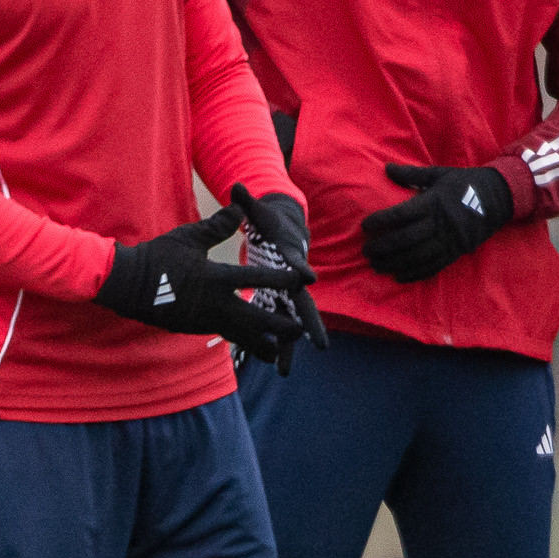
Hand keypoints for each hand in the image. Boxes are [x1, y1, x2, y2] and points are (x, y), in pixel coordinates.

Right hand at [95, 199, 314, 364]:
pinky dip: (242, 342)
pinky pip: (225, 337)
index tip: (304, 280)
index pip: (259, 278)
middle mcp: (216, 304)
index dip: (284, 279)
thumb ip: (218, 226)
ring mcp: (206, 320)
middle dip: (281, 325)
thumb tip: (239, 207)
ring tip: (281, 347)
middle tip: (300, 328)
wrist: (128, 285)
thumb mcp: (189, 237)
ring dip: (264, 342)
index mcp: (217, 278)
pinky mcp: (196, 328)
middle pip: (258, 319)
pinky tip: (252, 345)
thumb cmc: (158, 257)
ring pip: (242, 336)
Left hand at [225, 185, 326, 373]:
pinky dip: (273, 345)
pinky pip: (277, 327)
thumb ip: (247, 203)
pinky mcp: (278, 303)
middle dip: (311, 325)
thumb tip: (237, 185)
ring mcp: (287, 295)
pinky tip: (268, 366)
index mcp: (289, 256)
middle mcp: (293, 280)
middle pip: (303, 304)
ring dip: (288, 347)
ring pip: (291, 323)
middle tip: (321, 345)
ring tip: (283, 371)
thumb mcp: (260, 213)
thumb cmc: (271, 223)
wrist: (283, 232)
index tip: (308, 279)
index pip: (296, 263)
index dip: (301, 270)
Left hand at [359, 163, 508, 283]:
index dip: (382, 221)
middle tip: (366, 251)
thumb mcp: (439, 174)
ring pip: (418, 256)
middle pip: (407, 239)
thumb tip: (386, 167)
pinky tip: (399, 277)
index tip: (365, 226)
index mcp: (434, 202)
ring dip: (395, 263)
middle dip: (384, 247)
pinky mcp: (457, 252)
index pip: (402, 214)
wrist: (499, 197)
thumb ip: (412, 174)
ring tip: (377, 266)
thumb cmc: (464, 183)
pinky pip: (434, 266)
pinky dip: (416, 274)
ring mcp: (449, 240)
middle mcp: (440, 223)